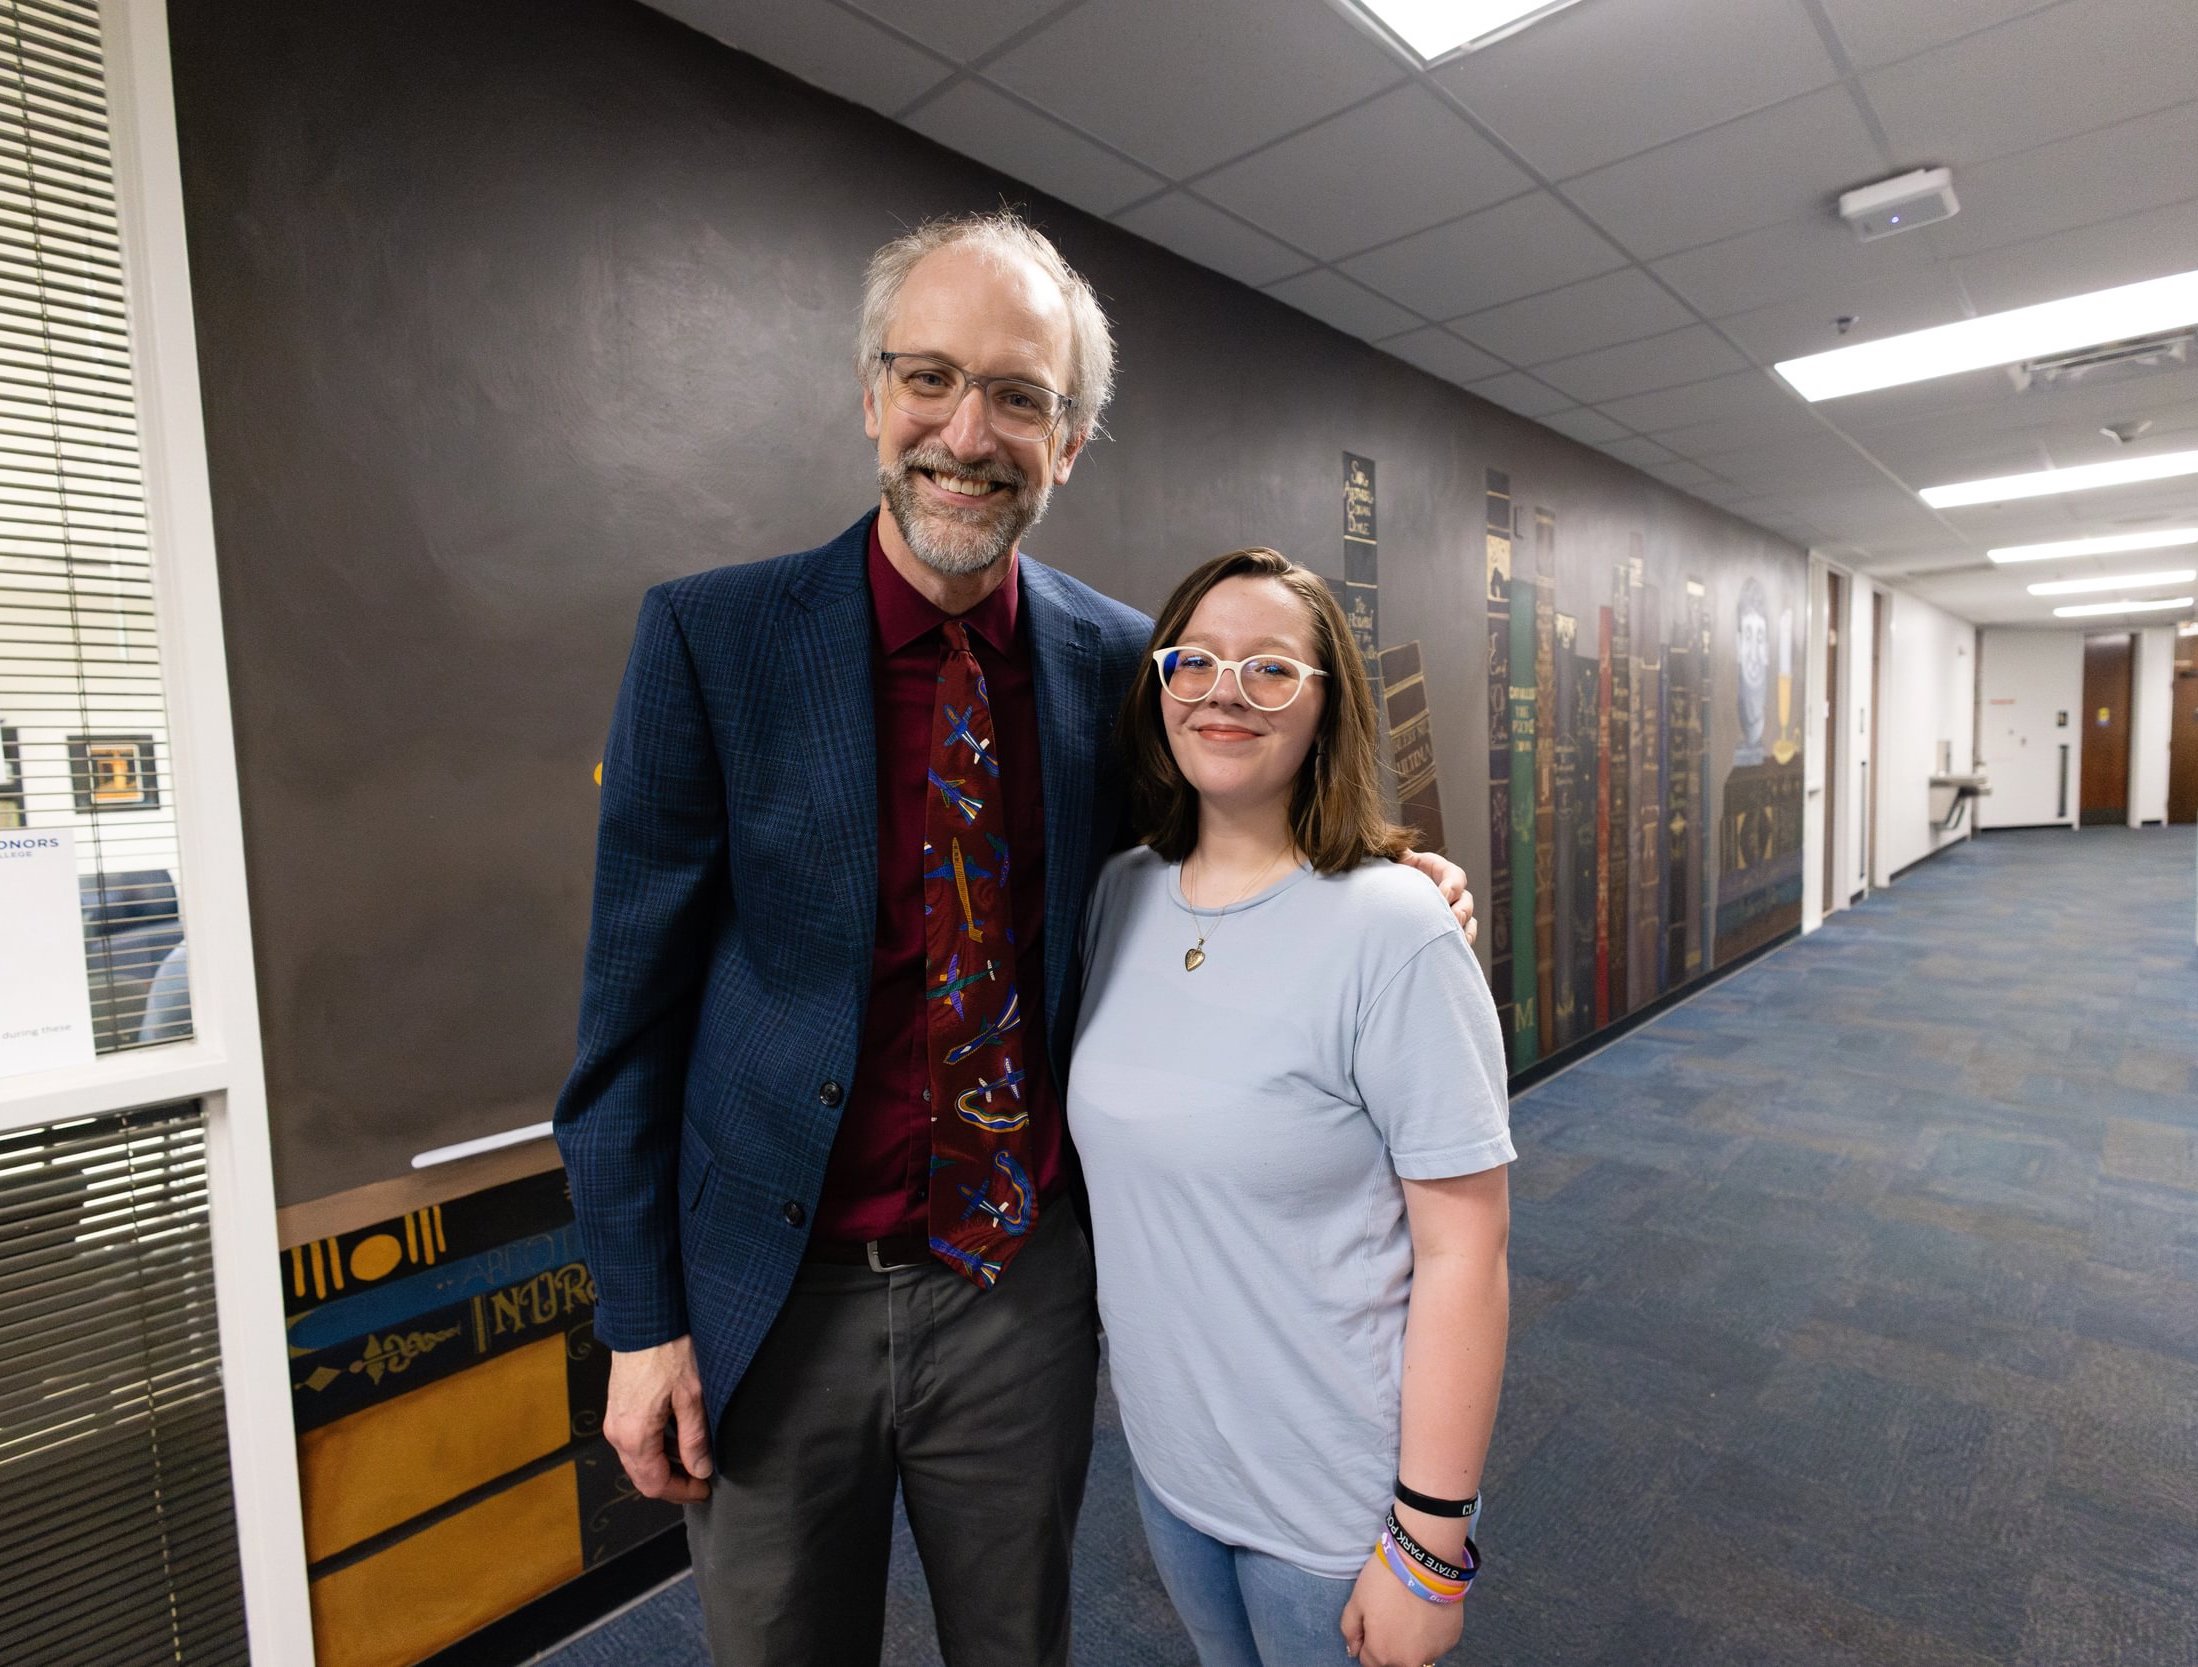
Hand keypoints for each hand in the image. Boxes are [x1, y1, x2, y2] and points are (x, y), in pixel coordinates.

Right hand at [603, 1335, 713, 1502]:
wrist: (644, 1318)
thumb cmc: (669, 1352)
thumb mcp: (692, 1396)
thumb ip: (694, 1438)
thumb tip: (700, 1470)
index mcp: (635, 1436)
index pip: (654, 1484)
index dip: (681, 1492)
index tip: (705, 1490)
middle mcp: (617, 1434)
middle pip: (642, 1477)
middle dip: (672, 1483)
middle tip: (701, 1481)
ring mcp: (614, 1421)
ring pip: (637, 1460)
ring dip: (664, 1466)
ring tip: (694, 1461)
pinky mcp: (617, 1408)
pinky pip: (634, 1441)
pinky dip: (655, 1449)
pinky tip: (677, 1439)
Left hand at [1341, 1546, 1464, 1666]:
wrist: (1425, 1563)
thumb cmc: (1386, 1580)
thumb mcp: (1356, 1600)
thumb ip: (1350, 1630)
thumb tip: (1354, 1650)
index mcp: (1382, 1653)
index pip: (1369, 1661)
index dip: (1368, 1641)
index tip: (1374, 1621)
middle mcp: (1408, 1661)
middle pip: (1392, 1661)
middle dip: (1389, 1645)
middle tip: (1392, 1616)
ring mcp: (1432, 1653)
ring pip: (1415, 1654)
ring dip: (1410, 1642)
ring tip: (1411, 1613)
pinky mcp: (1450, 1642)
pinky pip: (1434, 1644)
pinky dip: (1429, 1634)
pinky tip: (1426, 1612)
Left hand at [1400, 848, 1476, 946]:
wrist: (1389, 897)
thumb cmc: (1394, 877)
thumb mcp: (1398, 862)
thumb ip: (1401, 856)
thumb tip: (1399, 849)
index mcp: (1441, 871)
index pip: (1455, 876)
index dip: (1452, 886)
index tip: (1443, 896)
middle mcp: (1451, 891)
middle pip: (1465, 900)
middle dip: (1460, 911)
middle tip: (1452, 920)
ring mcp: (1453, 910)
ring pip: (1468, 919)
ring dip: (1462, 929)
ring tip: (1455, 938)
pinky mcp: (1451, 927)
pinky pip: (1465, 935)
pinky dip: (1462, 942)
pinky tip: (1454, 949)